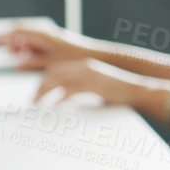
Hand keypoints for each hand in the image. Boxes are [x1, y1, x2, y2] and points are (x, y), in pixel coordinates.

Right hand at [0, 21, 92, 70]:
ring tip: (15, 54)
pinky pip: (33, 39)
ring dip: (17, 43)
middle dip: (8, 39)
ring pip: (25, 34)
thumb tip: (15, 63)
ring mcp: (48, 33)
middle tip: (0, 50)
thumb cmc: (72, 58)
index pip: (16, 31)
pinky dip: (26, 45)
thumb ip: (31, 62)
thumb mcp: (49, 63)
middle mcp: (44, 30)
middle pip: (19, 29)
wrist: (91, 54)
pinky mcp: (51, 38)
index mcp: (42, 34)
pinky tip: (25, 55)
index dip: (2, 38)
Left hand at [32, 57, 146, 108]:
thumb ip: (80, 88)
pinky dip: (61, 97)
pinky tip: (57, 104)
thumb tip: (62, 98)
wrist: (136, 90)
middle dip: (40, 86)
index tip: (37, 92)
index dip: (43, 80)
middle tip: (34, 100)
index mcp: (84, 65)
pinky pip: (71, 89)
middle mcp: (85, 67)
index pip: (56, 69)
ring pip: (58, 79)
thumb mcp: (96, 85)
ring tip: (39, 102)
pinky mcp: (94, 84)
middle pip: (53, 72)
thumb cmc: (117, 90)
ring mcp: (89, 74)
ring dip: (45, 91)